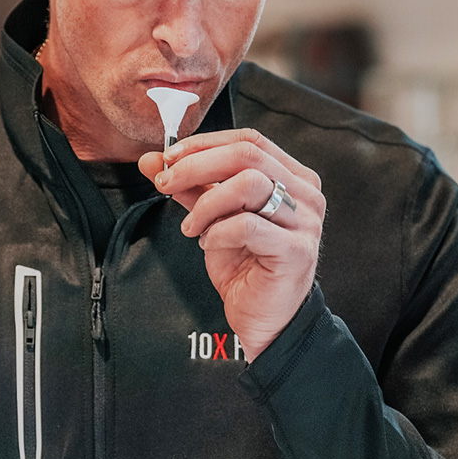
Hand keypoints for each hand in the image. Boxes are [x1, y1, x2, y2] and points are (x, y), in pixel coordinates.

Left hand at [138, 128, 324, 361]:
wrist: (264, 318)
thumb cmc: (245, 265)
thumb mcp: (212, 217)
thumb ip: (189, 186)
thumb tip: (152, 161)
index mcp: (292, 177)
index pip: (249, 140)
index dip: (205, 143)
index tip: (169, 157)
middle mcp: (305, 194)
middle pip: (246, 155)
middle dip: (196, 166)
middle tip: (166, 183)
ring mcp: (305, 221)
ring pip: (248, 184)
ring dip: (207, 203)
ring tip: (193, 227)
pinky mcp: (296, 250)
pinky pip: (248, 225)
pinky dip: (218, 231)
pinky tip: (209, 244)